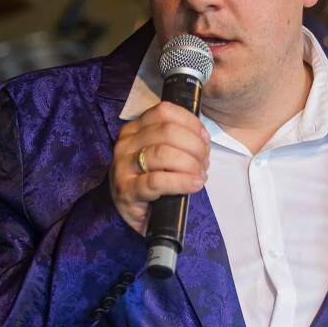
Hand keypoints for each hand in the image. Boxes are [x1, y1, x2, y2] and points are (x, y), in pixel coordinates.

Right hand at [109, 100, 209, 234]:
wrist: (136, 214)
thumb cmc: (153, 181)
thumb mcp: (163, 154)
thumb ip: (179, 140)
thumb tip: (203, 139)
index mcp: (135, 129)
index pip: (165, 111)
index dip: (191, 123)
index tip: (204, 139)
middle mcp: (126, 144)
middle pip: (167, 131)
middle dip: (194, 146)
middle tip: (204, 162)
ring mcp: (123, 167)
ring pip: (162, 153)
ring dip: (189, 164)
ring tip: (199, 175)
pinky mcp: (126, 190)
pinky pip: (157, 181)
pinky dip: (181, 182)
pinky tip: (193, 184)